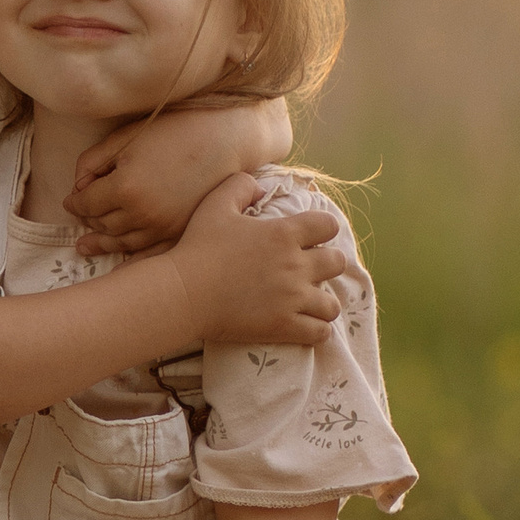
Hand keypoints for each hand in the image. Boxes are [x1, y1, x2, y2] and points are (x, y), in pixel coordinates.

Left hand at [68, 97, 292, 253]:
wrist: (224, 138)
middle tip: (81, 213)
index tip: (70, 199)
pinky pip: (147, 251)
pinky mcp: (179, 232)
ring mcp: (163, 227)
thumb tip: (78, 187)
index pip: (85, 203)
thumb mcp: (125, 138)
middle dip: (87, 218)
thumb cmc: (174, 130)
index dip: (74, 201)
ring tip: (88, 243)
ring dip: (103, 239)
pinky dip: (129, 254)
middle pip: (102, 224)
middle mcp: (143, 214)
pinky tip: (118, 258)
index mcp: (125, 188)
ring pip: (121, 241)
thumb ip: (92, 163)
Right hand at [171, 177, 350, 350]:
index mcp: (284, 233)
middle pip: (337, 263)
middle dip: (327, 265)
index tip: (310, 238)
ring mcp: (292, 299)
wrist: (182, 294)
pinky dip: (316, 331)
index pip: (328, 226)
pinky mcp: (282, 326)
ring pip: (332, 305)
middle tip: (308, 271)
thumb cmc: (197, 248)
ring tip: (308, 304)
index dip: (323, 230)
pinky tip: (304, 326)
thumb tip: (261, 188)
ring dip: (322, 304)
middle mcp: (295, 265)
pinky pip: (319, 333)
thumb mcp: (215, 205)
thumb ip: (241, 186)